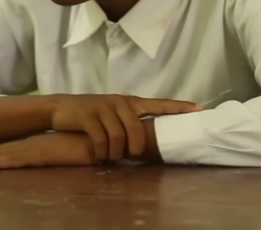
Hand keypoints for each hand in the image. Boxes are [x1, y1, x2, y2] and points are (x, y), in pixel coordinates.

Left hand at [0, 132, 94, 170]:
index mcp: (35, 146)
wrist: (104, 137)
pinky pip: (13, 162)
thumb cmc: (91, 145)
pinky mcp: (39, 155)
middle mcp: (30, 145)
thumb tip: (56, 158)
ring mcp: (33, 150)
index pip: (5, 152)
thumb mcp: (69, 152)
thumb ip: (61, 154)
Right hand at [49, 94, 201, 162]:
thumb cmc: (91, 114)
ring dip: (116, 153)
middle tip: (130, 157)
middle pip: (137, 130)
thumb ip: (129, 122)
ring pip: (119, 137)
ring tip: (110, 159)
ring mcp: (103, 107)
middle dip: (136, 148)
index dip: (179, 108)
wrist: (61, 108)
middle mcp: (119, 102)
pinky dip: (102, 153)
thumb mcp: (113, 114)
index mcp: (130, 102)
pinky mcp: (88, 115)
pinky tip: (99, 158)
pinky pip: (102, 139)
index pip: (159, 104)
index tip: (199, 109)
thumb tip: (145, 142)